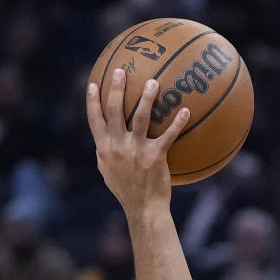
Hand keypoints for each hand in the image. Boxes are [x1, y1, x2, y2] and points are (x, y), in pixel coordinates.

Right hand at [86, 68, 189, 216]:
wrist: (143, 209)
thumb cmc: (127, 191)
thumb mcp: (108, 171)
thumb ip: (106, 152)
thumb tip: (104, 138)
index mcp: (104, 148)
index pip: (95, 119)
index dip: (92, 101)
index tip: (94, 84)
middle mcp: (118, 146)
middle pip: (115, 110)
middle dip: (117, 88)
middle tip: (122, 70)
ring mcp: (136, 150)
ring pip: (141, 117)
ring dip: (147, 98)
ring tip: (154, 82)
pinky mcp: (155, 157)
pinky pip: (168, 135)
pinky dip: (177, 122)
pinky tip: (186, 111)